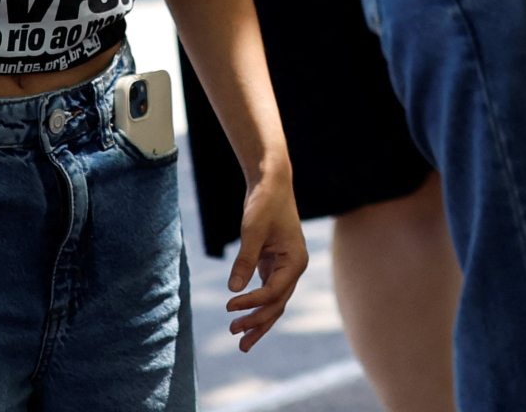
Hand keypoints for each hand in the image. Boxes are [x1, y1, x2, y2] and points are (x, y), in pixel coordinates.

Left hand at [223, 167, 309, 351]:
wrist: (271, 184)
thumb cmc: (265, 204)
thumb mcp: (253, 230)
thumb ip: (245, 260)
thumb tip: (234, 290)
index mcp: (295, 261)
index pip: (273, 292)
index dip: (252, 302)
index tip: (229, 306)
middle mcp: (294, 268)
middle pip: (277, 304)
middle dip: (257, 321)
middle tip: (233, 334)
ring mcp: (285, 268)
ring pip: (274, 302)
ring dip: (259, 321)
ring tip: (241, 341)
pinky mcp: (274, 264)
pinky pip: (268, 292)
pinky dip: (257, 306)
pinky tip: (244, 318)